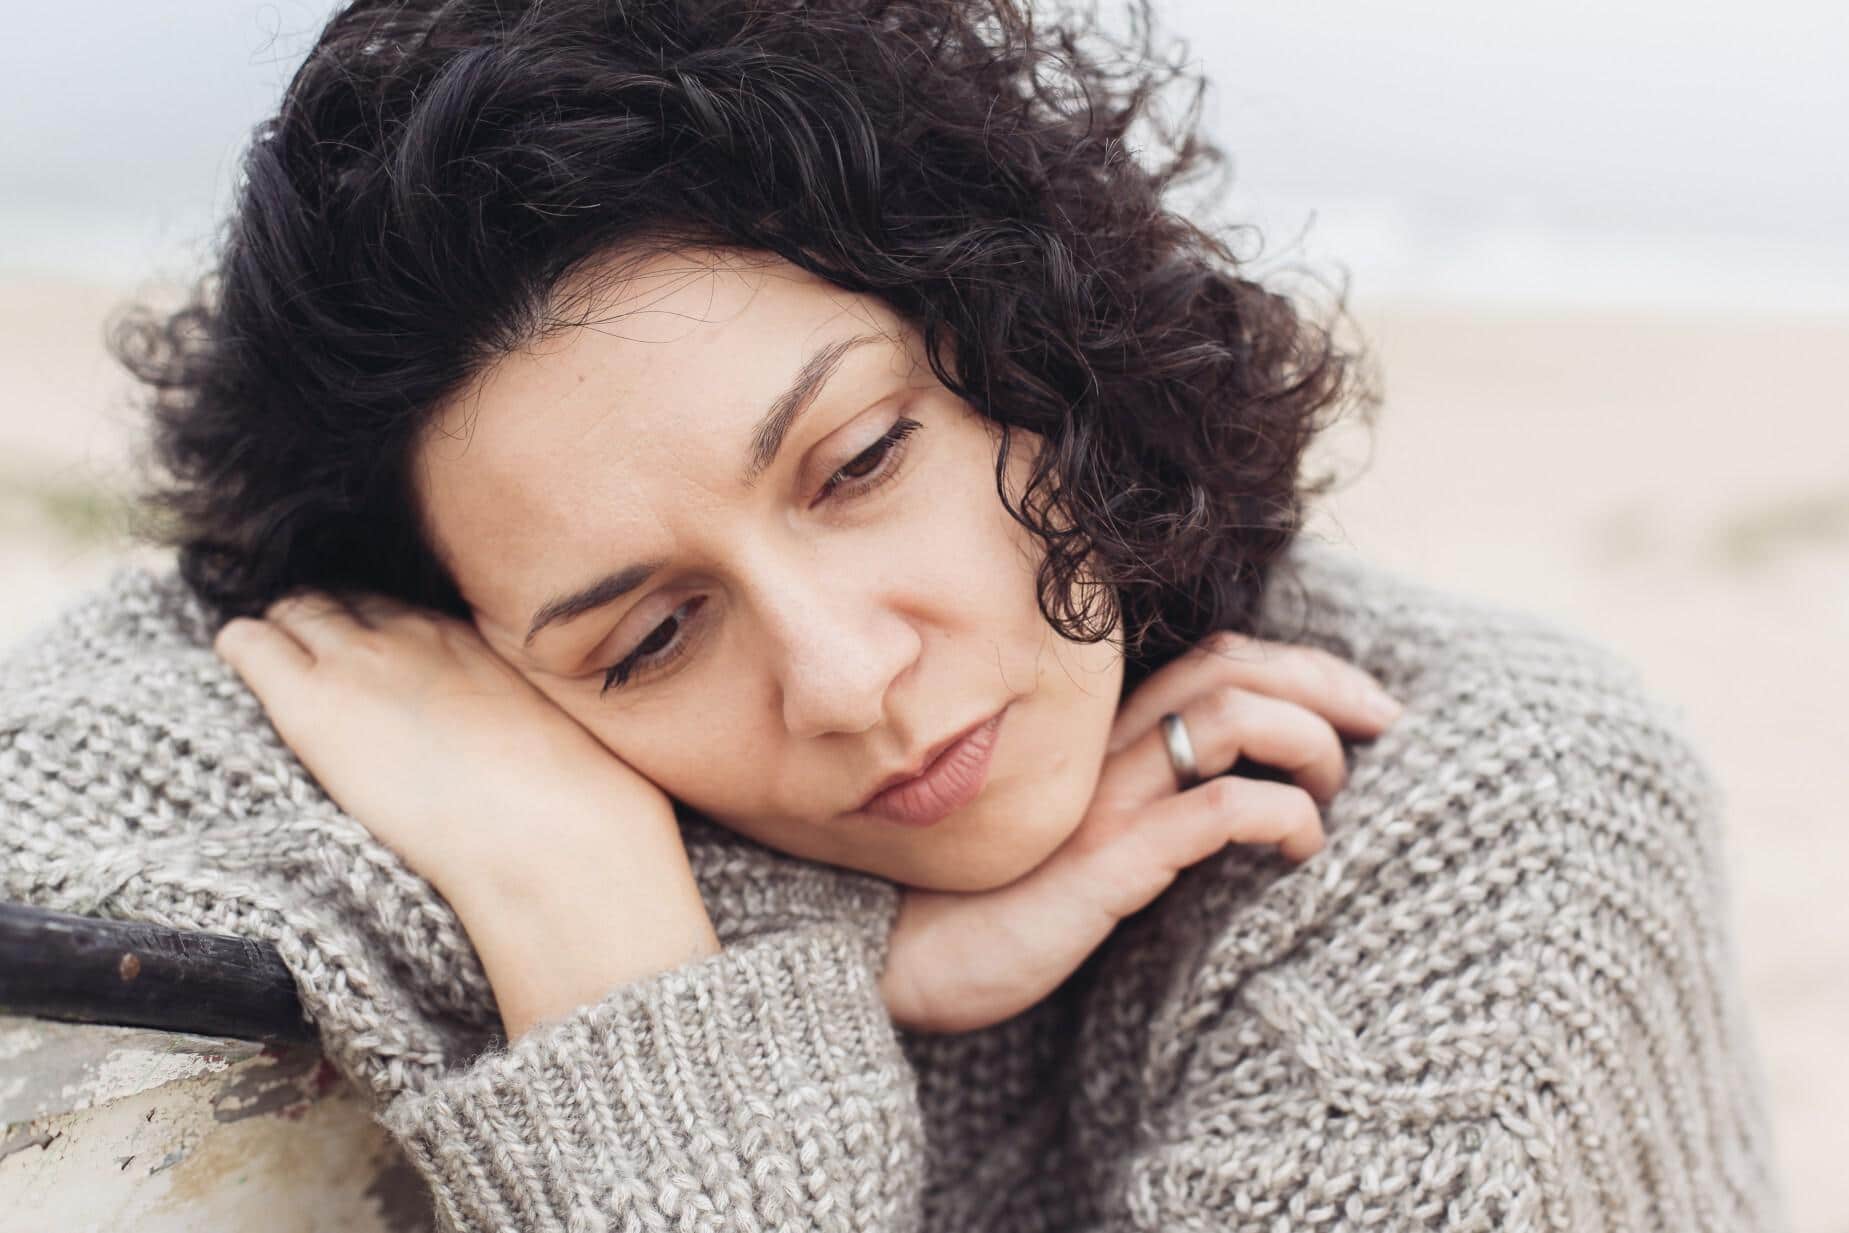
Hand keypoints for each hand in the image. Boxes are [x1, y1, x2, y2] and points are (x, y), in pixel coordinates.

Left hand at [214, 592, 719, 1037]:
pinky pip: (249, 643)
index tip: (375, 657)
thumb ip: (530, 708)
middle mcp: (417, 633)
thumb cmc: (585, 804)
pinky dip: (241, 648)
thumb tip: (528, 736)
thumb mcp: (571, 730)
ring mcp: (362, 660)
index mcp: (477, 637)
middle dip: (324, 619)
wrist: (558, 836)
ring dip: (284, 634)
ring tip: (277, 668)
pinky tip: (245, 668)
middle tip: (314, 663)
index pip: (401, 603)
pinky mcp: (314, 703)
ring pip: (293, 609)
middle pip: (345, 597)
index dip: (378, 624)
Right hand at [878, 631, 1402, 1034]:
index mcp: (1101, 742)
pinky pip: (1210, 810)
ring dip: (1308, 742)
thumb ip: (1143, 810)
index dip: (1298, 664)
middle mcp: (1103, 755)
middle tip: (1386, 721)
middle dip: (1327, 681)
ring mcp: (1101, 805)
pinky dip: (1277, 813)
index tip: (1361, 705)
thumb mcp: (1079, 845)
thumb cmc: (992, 914)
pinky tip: (1299, 844)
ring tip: (1332, 795)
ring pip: (1228, 717)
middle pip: (1234, 667)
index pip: (1215, 658)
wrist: (898, 967)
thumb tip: (1238, 806)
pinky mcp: (1101, 865)